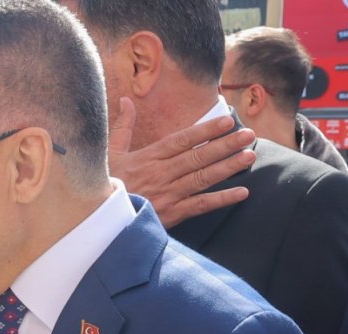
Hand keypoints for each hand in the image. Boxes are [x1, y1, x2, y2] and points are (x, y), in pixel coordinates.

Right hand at [109, 97, 255, 228]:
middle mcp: (160, 174)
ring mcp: (167, 194)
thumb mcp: (110, 154)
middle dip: (225, 145)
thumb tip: (125, 100)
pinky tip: (241, 192)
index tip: (226, 121)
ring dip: (228, 167)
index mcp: (148, 158)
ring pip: (202, 178)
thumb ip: (123, 127)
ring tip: (249, 156)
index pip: (181, 140)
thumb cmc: (105, 185)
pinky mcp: (171, 214)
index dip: (205, 130)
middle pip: (197, 157)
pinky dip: (221, 199)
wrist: (98, 219)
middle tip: (248, 135)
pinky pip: (200, 205)